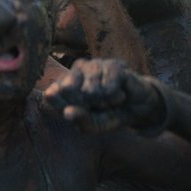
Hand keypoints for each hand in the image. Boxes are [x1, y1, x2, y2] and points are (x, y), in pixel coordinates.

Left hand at [45, 58, 166, 134]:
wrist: (139, 108)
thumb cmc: (110, 114)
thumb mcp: (95, 125)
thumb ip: (80, 121)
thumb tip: (67, 112)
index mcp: (64, 84)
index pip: (51, 95)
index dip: (66, 108)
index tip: (79, 112)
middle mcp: (75, 71)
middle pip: (68, 90)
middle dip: (85, 105)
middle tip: (97, 106)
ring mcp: (94, 65)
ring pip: (90, 89)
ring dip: (103, 102)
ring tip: (109, 101)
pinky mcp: (113, 64)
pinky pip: (108, 86)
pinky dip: (115, 97)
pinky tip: (119, 95)